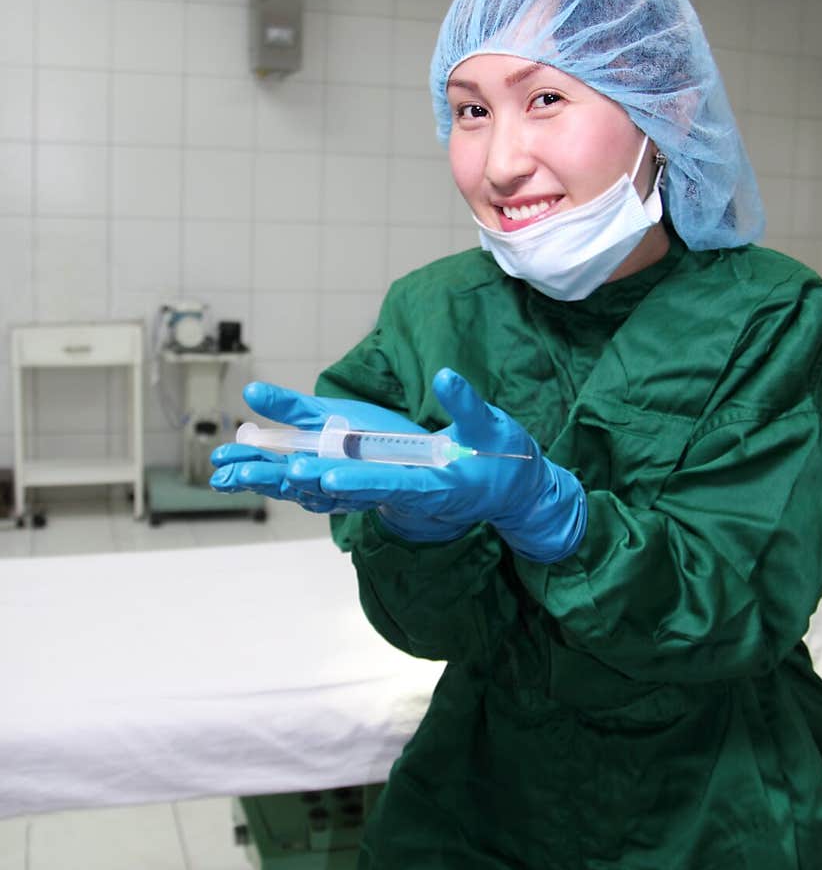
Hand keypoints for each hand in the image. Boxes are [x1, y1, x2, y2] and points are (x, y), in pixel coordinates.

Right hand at [209, 380, 425, 512]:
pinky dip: (332, 486)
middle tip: (229, 474)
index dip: (243, 462)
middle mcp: (319, 478)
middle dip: (257, 477)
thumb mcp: (323, 413)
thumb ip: (288, 406)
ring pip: (310, 489)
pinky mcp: (371, 490)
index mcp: (303, 459)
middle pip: (281, 482)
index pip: (266, 464)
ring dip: (289, 483)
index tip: (218, 460)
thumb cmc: (370, 433)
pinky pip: (348, 491)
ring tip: (263, 474)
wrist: (425, 455)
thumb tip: (249, 390)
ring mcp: (343, 487)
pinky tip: (317, 478)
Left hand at [285, 369, 587, 561]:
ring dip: (304, 483)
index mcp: (432, 486)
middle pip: (355, 490)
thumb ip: (467, 404)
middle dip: (319, 482)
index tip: (329, 476)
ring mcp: (393, 491)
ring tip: (265, 472)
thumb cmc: (504, 459)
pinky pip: (345, 484)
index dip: (360, 481)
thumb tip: (445, 375)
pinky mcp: (386, 484)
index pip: (391, 484)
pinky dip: (311, 480)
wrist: (508, 490)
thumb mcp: (492, 427)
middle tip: (285, 472)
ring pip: (341, 490)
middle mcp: (406, 494)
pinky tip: (277, 469)